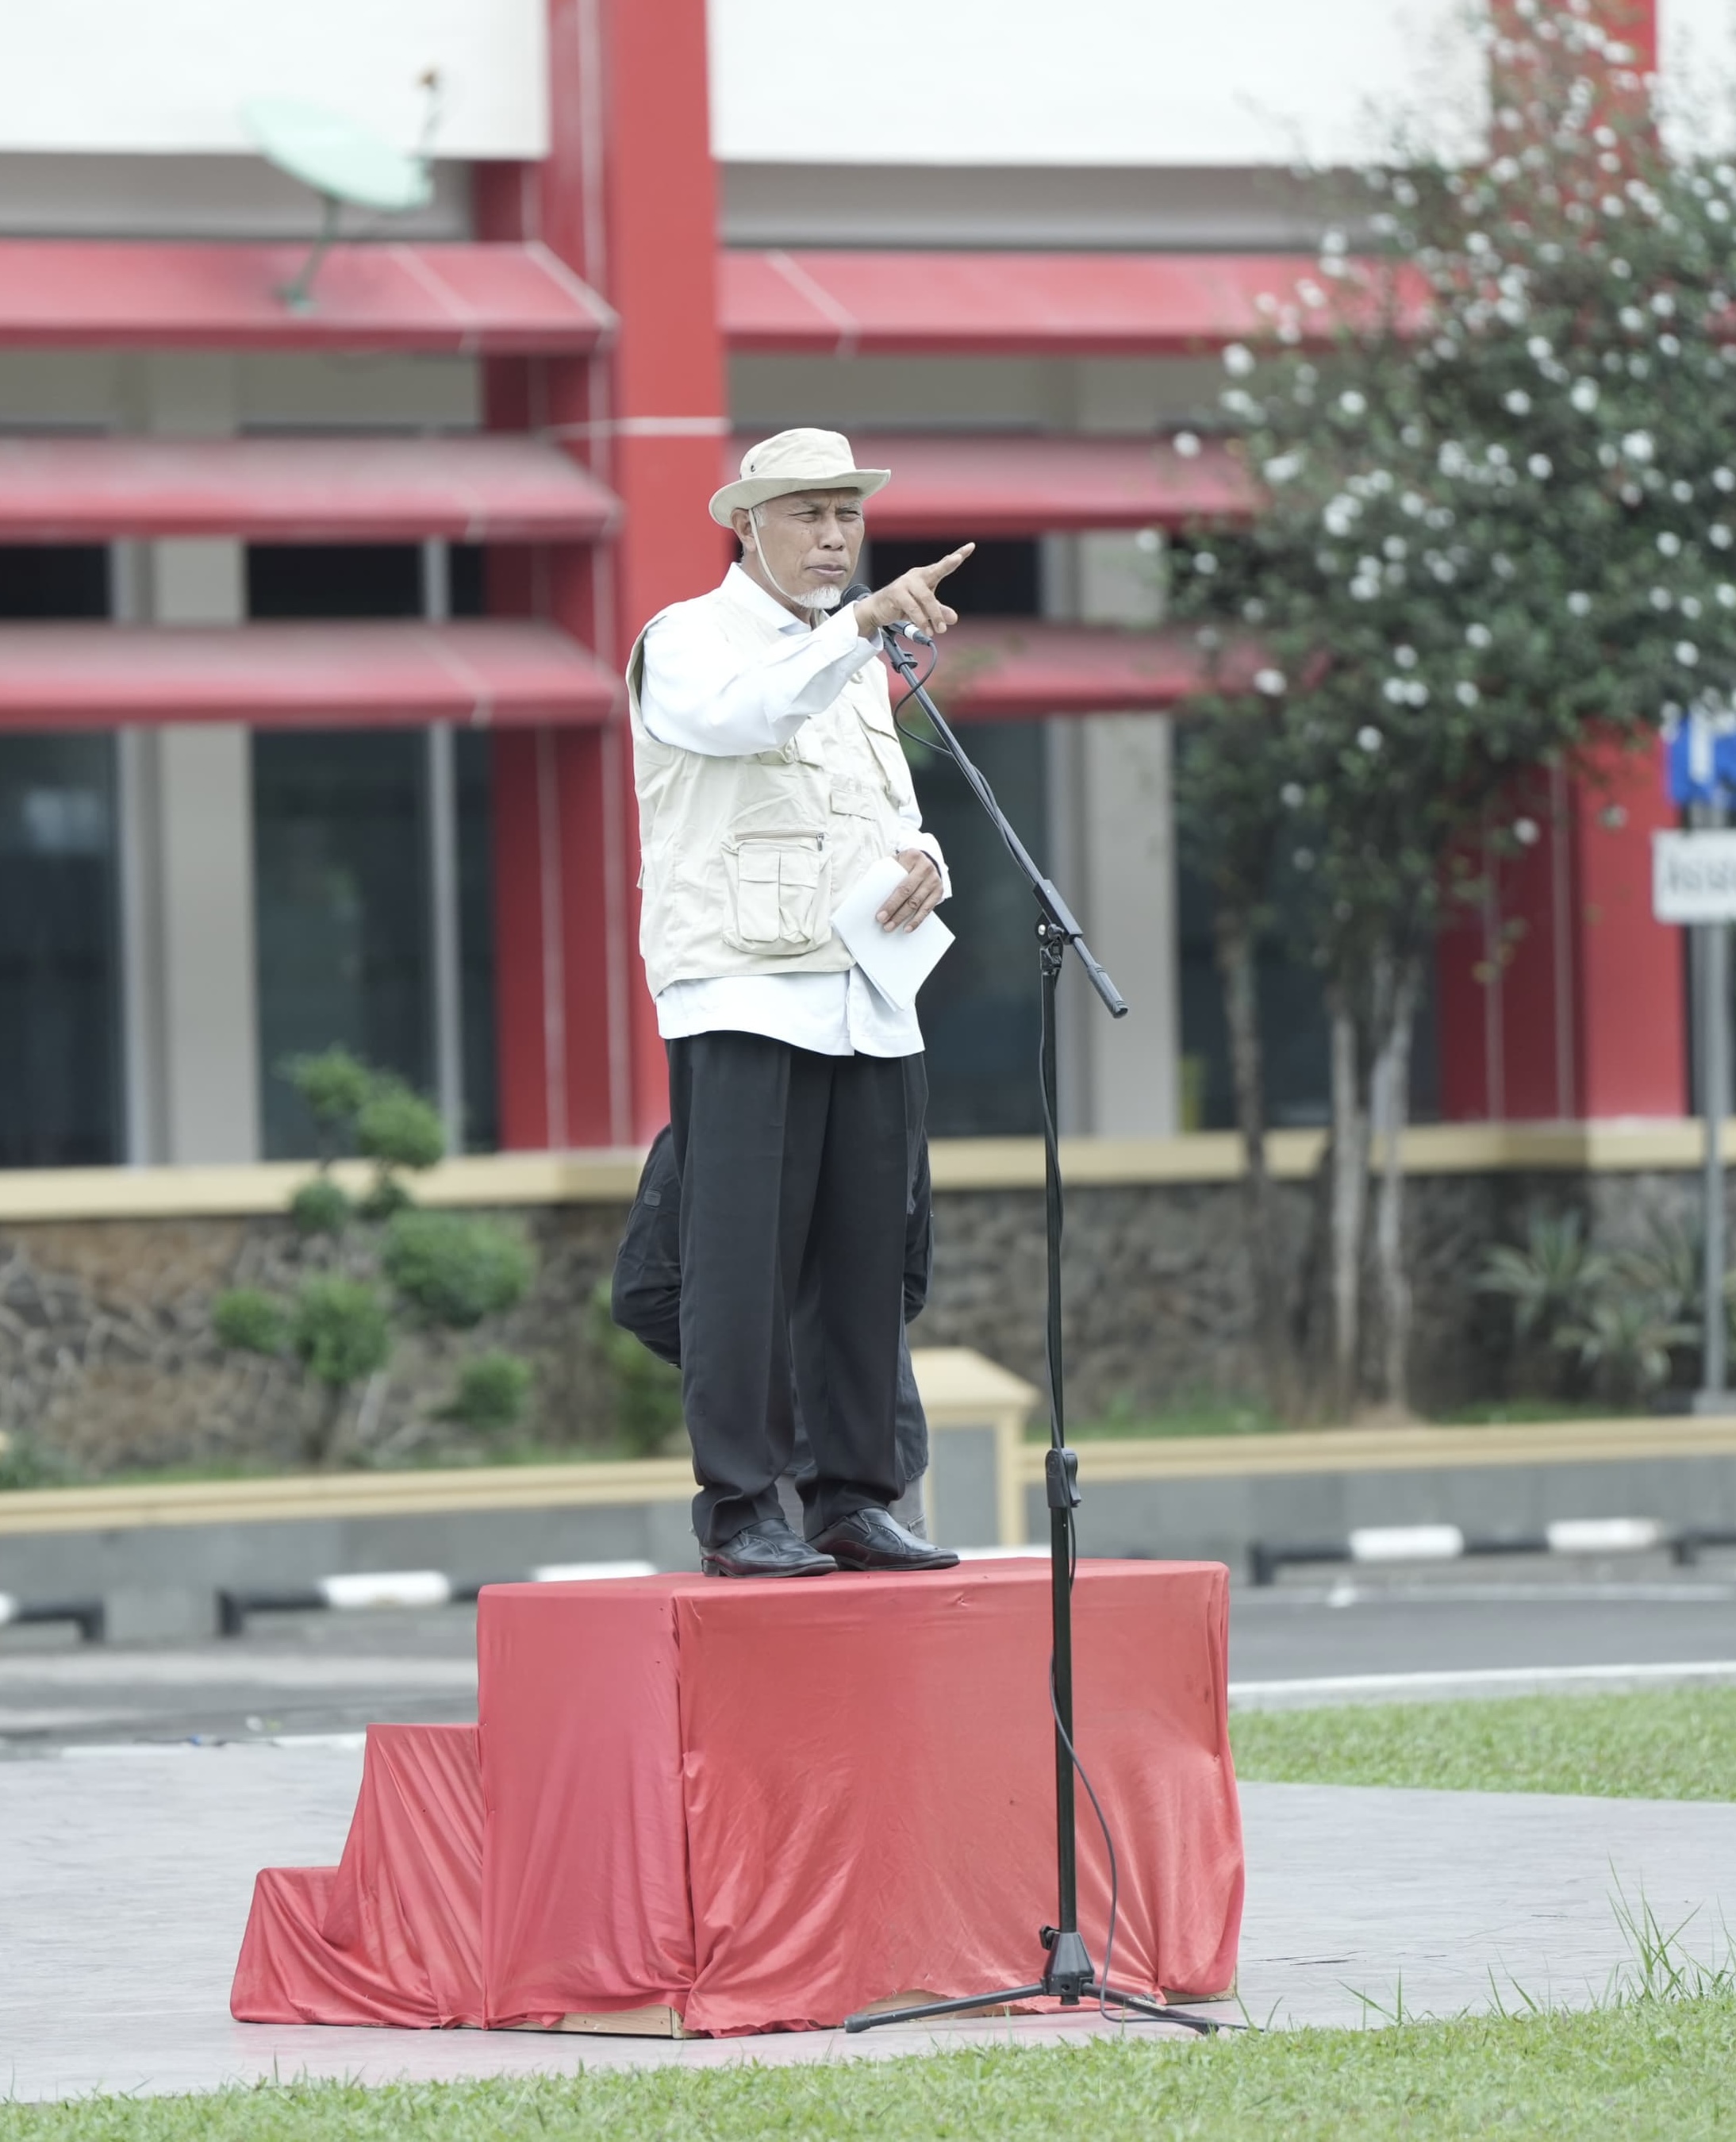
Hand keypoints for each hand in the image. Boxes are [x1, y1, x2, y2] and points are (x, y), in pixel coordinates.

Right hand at [853, 544, 974, 640]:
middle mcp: (917, 575)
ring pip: (926, 598)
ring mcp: (906, 583)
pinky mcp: (896, 593)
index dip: (958, 555)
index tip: (971, 546)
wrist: (878, 610)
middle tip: (958, 559)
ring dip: (935, 616)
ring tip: (940, 631)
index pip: (944, 565)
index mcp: (926, 576)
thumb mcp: (925, 610)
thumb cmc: (903, 605)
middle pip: (936, 570)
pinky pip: (913, 608)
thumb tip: (954, 619)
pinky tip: (926, 630)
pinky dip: (921, 620)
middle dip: (947, 564)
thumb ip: (939, 611)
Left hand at [877, 850, 943, 933]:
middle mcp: (925, 869)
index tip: (879, 914)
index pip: (900, 884)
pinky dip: (917, 920)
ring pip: (917, 903)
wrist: (928, 860)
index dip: (890, 901)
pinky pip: (927, 909)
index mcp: (912, 858)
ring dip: (903, 917)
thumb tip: (868, 892)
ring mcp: (933, 881)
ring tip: (891, 926)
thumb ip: (887, 871)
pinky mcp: (938, 891)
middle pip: (908, 894)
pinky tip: (908, 928)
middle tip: (883, 921)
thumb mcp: (897, 861)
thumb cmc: (907, 864)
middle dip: (894, 910)